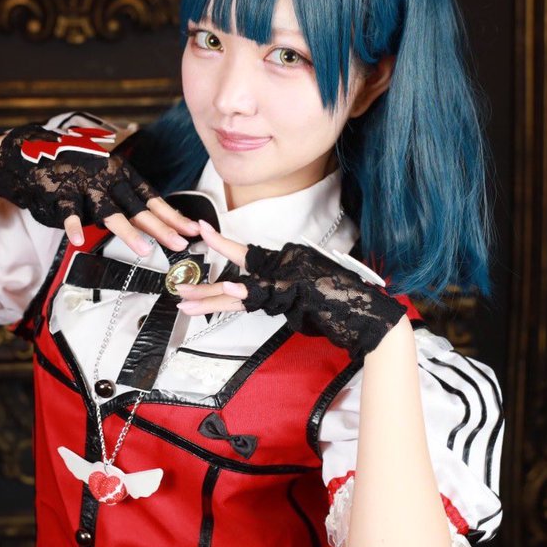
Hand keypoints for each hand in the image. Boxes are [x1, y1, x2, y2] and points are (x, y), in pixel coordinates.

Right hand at [0, 123, 197, 254]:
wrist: (34, 153)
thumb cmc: (76, 171)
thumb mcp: (107, 180)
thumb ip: (128, 200)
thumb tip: (158, 221)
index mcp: (122, 176)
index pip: (153, 200)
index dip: (173, 216)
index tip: (192, 231)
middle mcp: (109, 179)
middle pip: (139, 209)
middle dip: (161, 228)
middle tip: (179, 244)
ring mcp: (86, 185)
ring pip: (110, 211)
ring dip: (128, 232)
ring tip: (143, 250)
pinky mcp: (61, 192)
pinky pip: (69, 211)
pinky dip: (73, 225)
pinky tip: (78, 240)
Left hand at [176, 220, 406, 358]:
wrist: (366, 313)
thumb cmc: (340, 302)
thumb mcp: (303, 291)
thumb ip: (279, 290)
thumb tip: (254, 296)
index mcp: (286, 261)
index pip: (248, 253)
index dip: (222, 244)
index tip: (201, 232)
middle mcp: (285, 265)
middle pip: (238, 275)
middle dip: (206, 287)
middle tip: (180, 292)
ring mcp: (289, 278)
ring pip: (243, 290)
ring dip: (213, 298)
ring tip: (187, 302)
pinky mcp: (296, 292)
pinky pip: (264, 296)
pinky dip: (247, 291)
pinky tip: (230, 286)